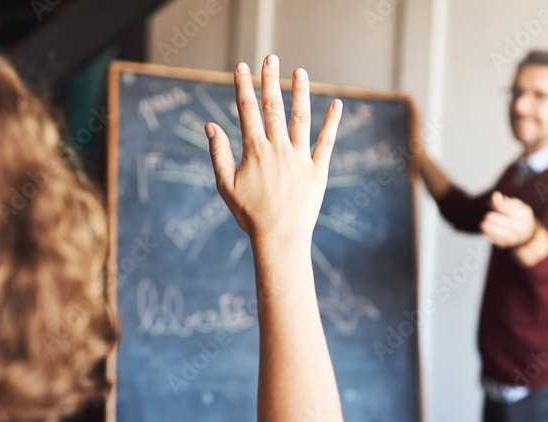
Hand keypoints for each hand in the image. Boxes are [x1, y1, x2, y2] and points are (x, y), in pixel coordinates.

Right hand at [205, 55, 341, 247]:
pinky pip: (326, 142)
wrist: (280, 238)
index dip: (244, 86)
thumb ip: (219, 153)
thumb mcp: (226, 185)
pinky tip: (337, 105)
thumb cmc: (250, 215)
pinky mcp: (318, 170)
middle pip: (273, 107)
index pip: (247, 110)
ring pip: (301, 118)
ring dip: (301, 93)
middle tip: (271, 57)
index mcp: (255, 151)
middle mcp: (278, 149)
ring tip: (300, 72)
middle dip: (271, 80)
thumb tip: (210, 126)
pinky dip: (332, 123)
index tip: (242, 66)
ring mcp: (300, 158)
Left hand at [480, 191, 537, 247]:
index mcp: (525, 214)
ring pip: (504, 235)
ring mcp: (516, 238)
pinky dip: (491, 237)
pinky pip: (499, 241)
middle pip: (510, 223)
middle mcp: (523, 227)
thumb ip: (506, 202)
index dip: (501, 206)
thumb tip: (498, 198)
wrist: (526, 234)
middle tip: (487, 216)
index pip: (513, 210)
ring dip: (492, 230)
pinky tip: (484, 232)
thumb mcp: (515, 206)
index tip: (491, 202)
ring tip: (483, 224)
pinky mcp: (508, 244)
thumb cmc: (517, 216)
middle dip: (497, 219)